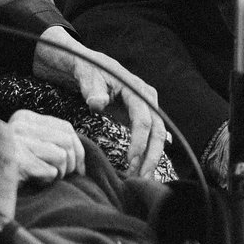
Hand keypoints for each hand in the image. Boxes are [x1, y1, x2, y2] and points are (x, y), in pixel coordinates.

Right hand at [0, 109, 86, 184]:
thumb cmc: (10, 165)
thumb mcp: (30, 143)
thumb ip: (51, 140)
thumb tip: (79, 154)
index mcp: (25, 118)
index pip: (65, 127)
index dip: (78, 148)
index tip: (79, 166)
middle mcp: (21, 126)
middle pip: (67, 141)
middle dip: (72, 163)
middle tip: (65, 175)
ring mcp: (19, 142)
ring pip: (62, 156)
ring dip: (60, 172)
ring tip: (48, 177)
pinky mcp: (20, 161)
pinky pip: (50, 171)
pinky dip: (48, 180)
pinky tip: (37, 181)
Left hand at [33, 27, 168, 174]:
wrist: (86, 65)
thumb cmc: (86, 69)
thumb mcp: (86, 74)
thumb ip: (92, 89)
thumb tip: (98, 103)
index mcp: (136, 88)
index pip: (144, 119)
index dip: (139, 142)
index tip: (130, 161)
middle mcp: (146, 98)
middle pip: (157, 130)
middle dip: (151, 156)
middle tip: (140, 178)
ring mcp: (145, 107)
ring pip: (156, 135)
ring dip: (150, 158)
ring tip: (142, 178)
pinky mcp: (139, 115)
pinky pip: (149, 136)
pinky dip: (148, 152)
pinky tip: (148, 168)